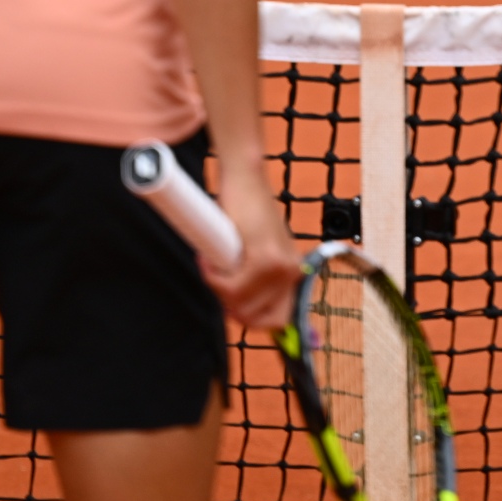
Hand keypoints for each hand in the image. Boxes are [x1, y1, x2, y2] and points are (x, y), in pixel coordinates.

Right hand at [207, 159, 304, 329]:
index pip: (277, 321)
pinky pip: (230, 287)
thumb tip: (242, 311)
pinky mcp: (263, 257)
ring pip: (238, 304)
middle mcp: (292, 272)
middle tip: (217, 278)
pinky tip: (208, 256)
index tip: (231, 304)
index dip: (249, 318)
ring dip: (217, 287)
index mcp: (293, 272)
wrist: (246, 179)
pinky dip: (212, 276)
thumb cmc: (246, 211)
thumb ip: (259, 278)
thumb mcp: (260, 249)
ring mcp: (280, 266)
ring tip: (213, 262)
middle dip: (228, 304)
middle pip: (254, 318)